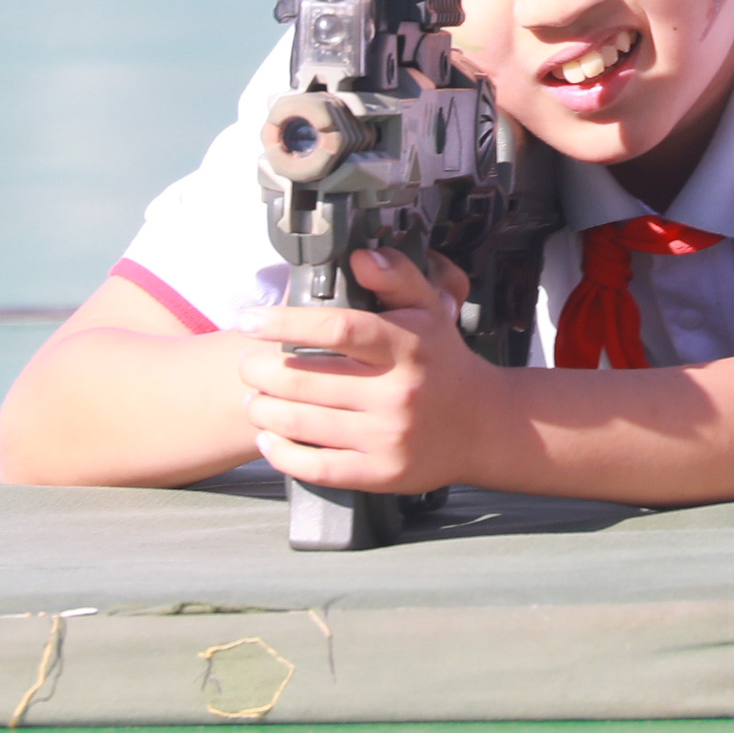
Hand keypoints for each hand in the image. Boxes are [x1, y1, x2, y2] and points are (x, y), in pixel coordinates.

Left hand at [235, 246, 495, 493]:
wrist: (485, 426)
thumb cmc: (445, 363)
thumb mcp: (432, 311)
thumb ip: (397, 278)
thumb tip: (358, 258)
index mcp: (407, 347)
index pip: (338, 329)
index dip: (285, 323)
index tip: (249, 320)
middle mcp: (397, 393)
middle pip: (307, 381)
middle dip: (261, 372)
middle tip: (248, 365)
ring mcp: (388, 437)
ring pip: (303, 424)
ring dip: (264, 410)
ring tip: (255, 399)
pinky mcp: (381, 473)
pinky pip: (317, 467)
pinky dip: (282, 453)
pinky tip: (269, 440)